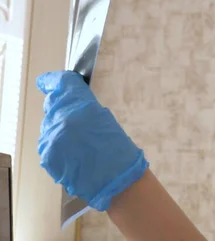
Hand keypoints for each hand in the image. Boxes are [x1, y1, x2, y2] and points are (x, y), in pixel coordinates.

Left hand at [37, 70, 148, 210]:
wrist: (116, 180)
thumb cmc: (119, 150)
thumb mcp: (105, 119)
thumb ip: (83, 106)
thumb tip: (68, 97)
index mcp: (79, 108)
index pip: (61, 84)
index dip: (56, 80)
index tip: (52, 81)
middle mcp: (60, 121)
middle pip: (52, 104)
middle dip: (61, 107)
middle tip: (75, 116)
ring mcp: (51, 141)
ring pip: (49, 125)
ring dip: (59, 127)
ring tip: (78, 139)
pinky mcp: (47, 157)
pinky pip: (48, 143)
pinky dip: (58, 144)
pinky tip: (74, 152)